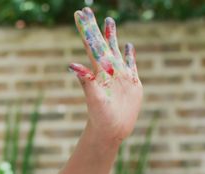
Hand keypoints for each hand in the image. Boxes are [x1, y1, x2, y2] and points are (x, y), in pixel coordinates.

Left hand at [71, 8, 142, 142]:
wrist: (111, 130)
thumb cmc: (100, 117)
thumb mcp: (93, 99)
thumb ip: (86, 82)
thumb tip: (72, 66)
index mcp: (98, 70)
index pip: (91, 44)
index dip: (85, 29)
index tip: (79, 14)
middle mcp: (108, 69)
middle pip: (100, 43)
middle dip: (94, 27)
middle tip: (86, 10)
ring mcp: (119, 75)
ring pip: (115, 50)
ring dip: (112, 36)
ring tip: (109, 20)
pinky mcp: (131, 83)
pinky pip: (130, 64)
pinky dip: (129, 54)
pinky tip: (129, 46)